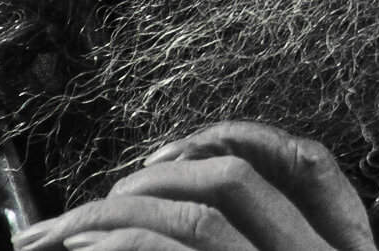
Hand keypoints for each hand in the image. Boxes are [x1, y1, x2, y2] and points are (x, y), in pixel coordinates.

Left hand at [11, 121, 376, 250]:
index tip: (177, 147)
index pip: (314, 165)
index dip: (241, 138)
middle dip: (157, 175)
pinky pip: (168, 250)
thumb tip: (202, 187)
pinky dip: (118, 242)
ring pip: (192, 217)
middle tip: (105, 196)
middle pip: (237, 181)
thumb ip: (281, 236)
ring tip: (64, 231)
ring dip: (115, 213)